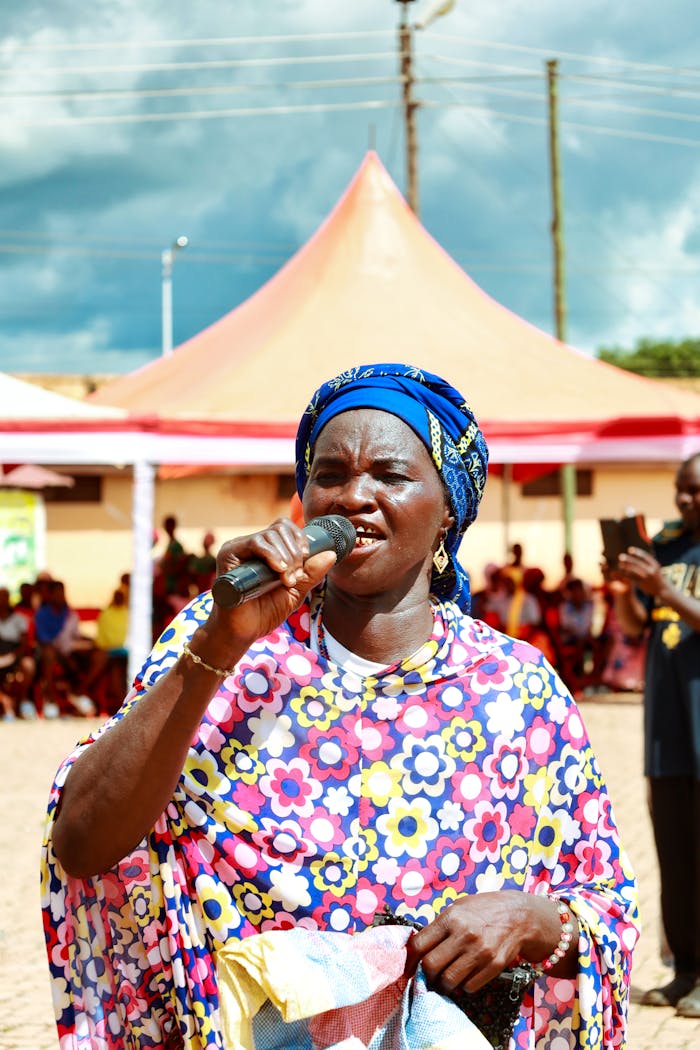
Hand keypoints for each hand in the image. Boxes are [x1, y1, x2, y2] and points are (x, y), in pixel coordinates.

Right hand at [204, 518, 336, 652]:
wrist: (242, 632)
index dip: (299, 538)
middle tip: (295, 577)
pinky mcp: (229, 554)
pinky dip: (272, 555)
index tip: (307, 557)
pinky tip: (279, 571)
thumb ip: (311, 573)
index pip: (284, 527)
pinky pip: (255, 543)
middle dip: (295, 552)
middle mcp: (250, 545)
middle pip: (279, 528)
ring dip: (286, 557)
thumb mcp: (295, 591)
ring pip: (270, 535)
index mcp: (264, 550)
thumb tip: (331, 554)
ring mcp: (239, 548)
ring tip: (286, 580)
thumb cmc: (264, 613)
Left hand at [404, 892, 530, 994]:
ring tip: (445, 979)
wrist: (519, 915)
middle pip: (430, 966)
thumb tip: (419, 948)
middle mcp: (464, 935)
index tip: (410, 966)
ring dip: (443, 984)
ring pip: (448, 981)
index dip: (410, 959)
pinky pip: (468, 987)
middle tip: (428, 975)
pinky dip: (463, 986)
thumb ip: (440, 926)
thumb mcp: (459, 907)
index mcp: (451, 918)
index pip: (419, 945)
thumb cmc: (485, 909)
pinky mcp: (493, 967)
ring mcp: (479, 953)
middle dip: (426, 974)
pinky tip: (465, 977)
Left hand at [616, 547, 662, 595]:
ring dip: (626, 567)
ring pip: (634, 571)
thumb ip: (647, 563)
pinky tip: (620, 572)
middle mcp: (651, 570)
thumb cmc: (656, 576)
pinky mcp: (642, 583)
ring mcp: (647, 577)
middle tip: (620, 556)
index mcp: (655, 564)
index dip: (637, 552)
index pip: (645, 557)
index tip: (630, 549)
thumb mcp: (655, 568)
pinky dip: (626, 574)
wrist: (663, 589)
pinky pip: (632, 577)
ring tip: (619, 565)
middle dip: (629, 560)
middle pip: (638, 563)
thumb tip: (635, 554)